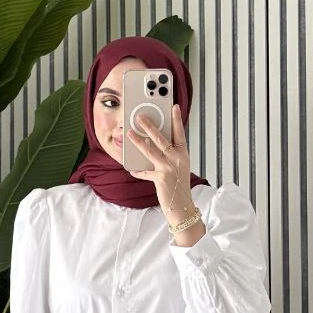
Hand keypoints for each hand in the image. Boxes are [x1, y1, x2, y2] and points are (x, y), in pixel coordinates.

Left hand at [126, 103, 192, 217]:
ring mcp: (169, 168)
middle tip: (140, 116)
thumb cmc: (178, 186)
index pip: (180, 133)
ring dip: (138, 141)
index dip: (177, 120)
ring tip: (129, 133)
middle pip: (161, 139)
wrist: (181, 205)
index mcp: (183, 154)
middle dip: (150, 126)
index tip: (174, 107)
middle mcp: (177, 159)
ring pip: (150, 151)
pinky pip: (145, 172)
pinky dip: (137, 171)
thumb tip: (151, 143)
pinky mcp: (160, 178)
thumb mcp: (178, 167)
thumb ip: (169, 154)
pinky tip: (130, 168)